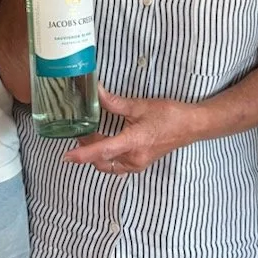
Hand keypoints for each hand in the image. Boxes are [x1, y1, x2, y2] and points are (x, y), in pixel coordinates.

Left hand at [61, 88, 195, 174]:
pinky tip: (107, 141)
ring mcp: (138, 164)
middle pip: (102, 159)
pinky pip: (118, 165)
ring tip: (92, 134)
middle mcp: (134, 159)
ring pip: (108, 165)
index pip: (102, 151)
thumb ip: (115, 102)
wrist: (191, 126)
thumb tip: (96, 92)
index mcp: (133, 143)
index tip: (66, 157)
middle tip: (82, 129)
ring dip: (97, 153)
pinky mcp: (141, 163)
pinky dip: (108, 156)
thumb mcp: (141, 105)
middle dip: (88, 148)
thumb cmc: (169, 114)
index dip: (83, 155)